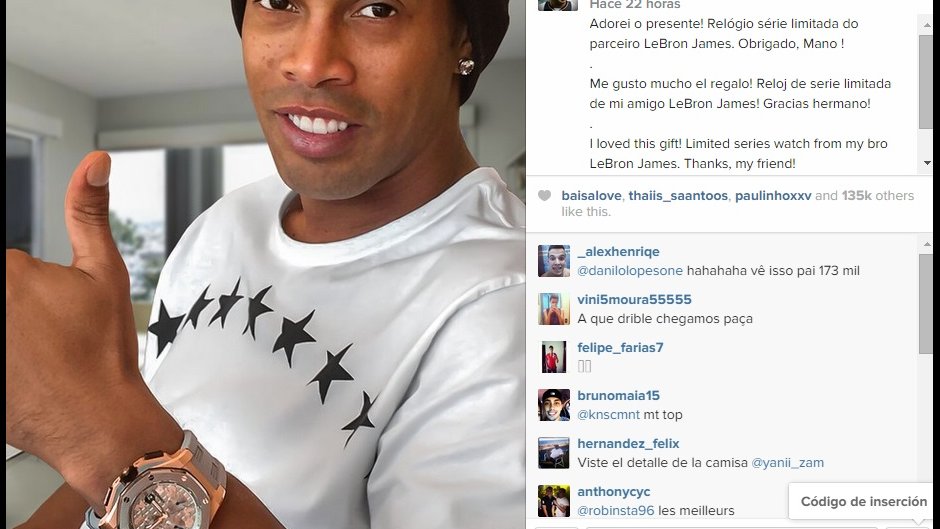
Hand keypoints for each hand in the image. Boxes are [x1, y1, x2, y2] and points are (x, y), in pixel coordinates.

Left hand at [6, 152, 180, 508]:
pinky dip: (9, 361)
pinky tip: (23, 372)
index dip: (31, 291)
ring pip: (3, 323)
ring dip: (15, 334)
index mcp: (8, 272)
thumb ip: (88, 213)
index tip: (46, 317)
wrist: (97, 421)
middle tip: (44, 340)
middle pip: (6, 296)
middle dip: (21, 313)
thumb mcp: (104, 272)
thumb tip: (94, 164)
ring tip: (35, 357)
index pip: (8, 267)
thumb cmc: (102, 352)